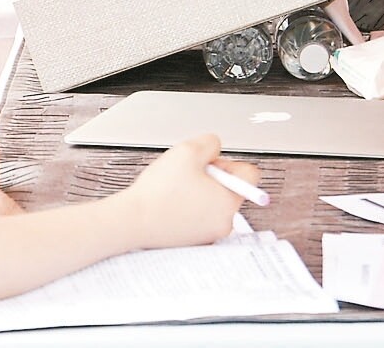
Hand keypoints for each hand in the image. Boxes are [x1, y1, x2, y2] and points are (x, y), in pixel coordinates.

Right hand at [121, 134, 251, 249]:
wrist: (133, 221)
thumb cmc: (159, 192)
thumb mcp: (188, 150)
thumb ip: (210, 143)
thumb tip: (215, 149)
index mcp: (230, 202)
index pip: (250, 175)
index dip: (228, 163)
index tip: (208, 164)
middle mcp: (224, 222)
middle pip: (230, 189)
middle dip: (211, 177)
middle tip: (188, 175)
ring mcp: (209, 235)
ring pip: (213, 203)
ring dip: (199, 192)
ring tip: (176, 190)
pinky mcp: (193, 241)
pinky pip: (199, 217)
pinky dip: (188, 207)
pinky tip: (171, 203)